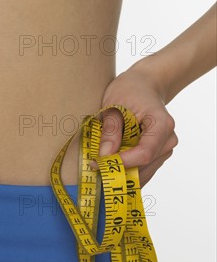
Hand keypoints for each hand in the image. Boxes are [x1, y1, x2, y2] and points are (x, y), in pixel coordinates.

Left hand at [93, 64, 177, 186]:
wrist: (144, 86)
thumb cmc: (129, 91)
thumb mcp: (114, 105)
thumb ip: (111, 131)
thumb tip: (105, 156)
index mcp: (162, 125)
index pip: (143, 154)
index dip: (120, 163)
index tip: (96, 163)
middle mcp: (168, 140)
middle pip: (143, 167)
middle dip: (117, 171)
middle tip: (93, 170)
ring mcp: (165, 149)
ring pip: (143, 173)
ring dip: (121, 175)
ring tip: (98, 170)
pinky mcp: (158, 155)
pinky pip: (142, 170)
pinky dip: (126, 172)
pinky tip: (109, 170)